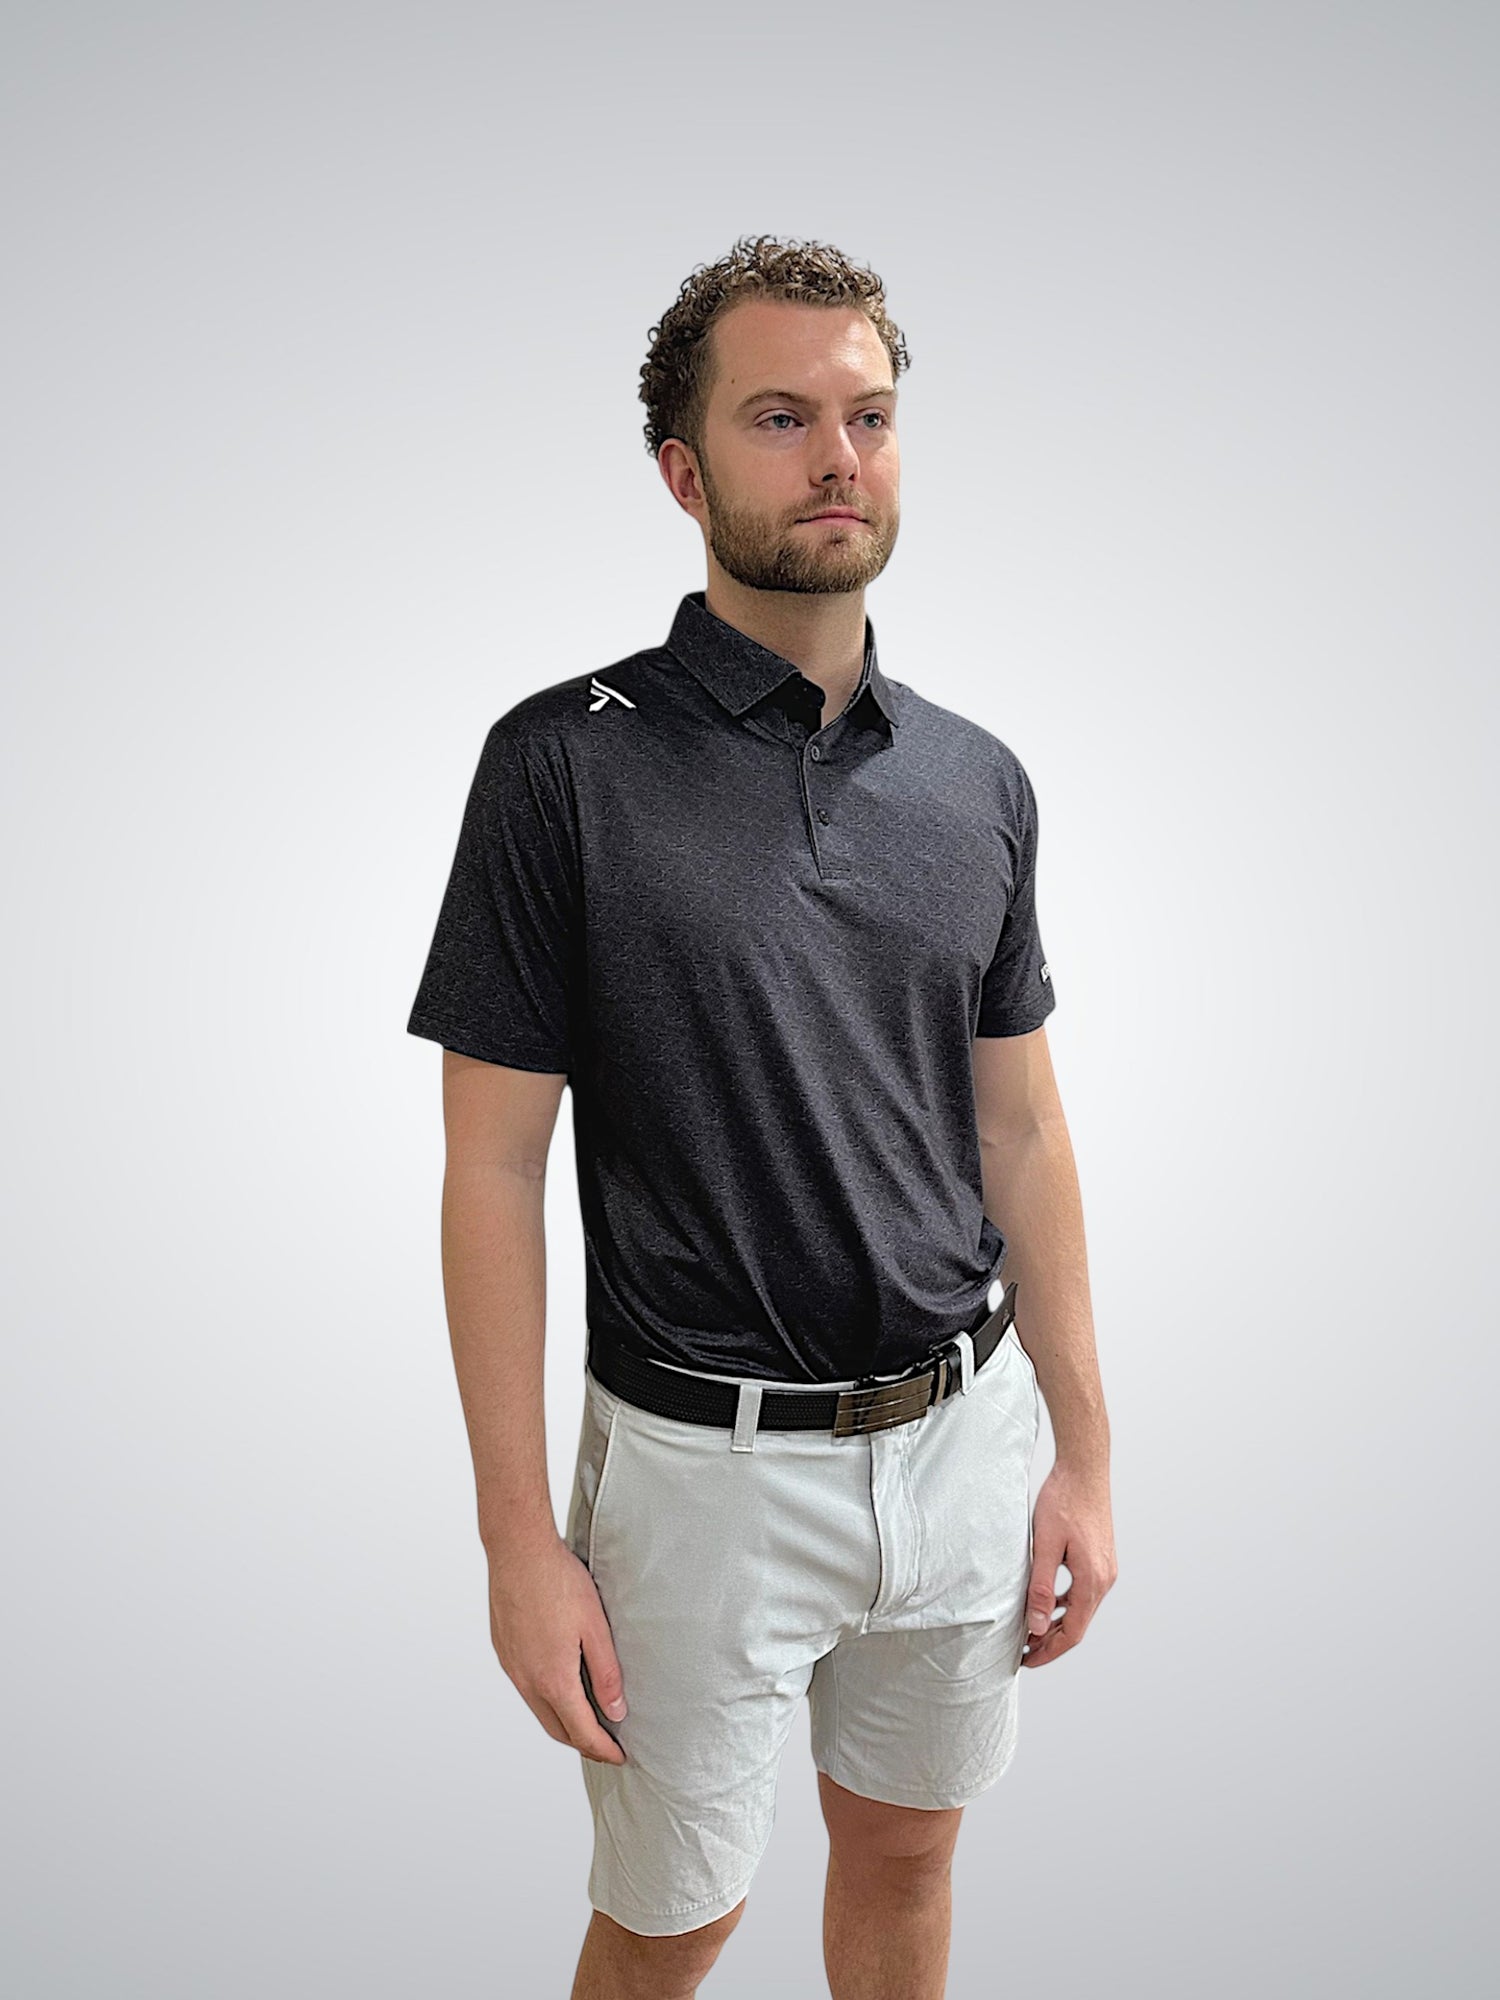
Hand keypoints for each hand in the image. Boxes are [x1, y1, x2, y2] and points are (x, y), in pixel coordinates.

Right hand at [487, 1534, 628, 1764]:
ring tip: (587, 1719)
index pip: (581, 1732)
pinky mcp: (503, 1651)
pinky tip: (560, 1685)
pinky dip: (546, 1700)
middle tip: (606, 1745)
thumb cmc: (558, 1582)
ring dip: (563, 1722)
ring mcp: (511, 1667)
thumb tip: (616, 1712)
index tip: (620, 1757)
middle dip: (583, 1743)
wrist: (517, 1551)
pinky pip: (526, 1688)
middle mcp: (527, 1681)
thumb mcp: (595, 1627)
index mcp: (553, 1679)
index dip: (603, 1750)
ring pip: (539, 1710)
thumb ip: (607, 1673)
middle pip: (557, 1730)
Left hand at [1022, 1463, 1116, 1667]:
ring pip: (1080, 1609)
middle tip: (1022, 1650)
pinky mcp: (1100, 1559)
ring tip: (1029, 1630)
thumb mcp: (1046, 1545)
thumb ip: (1040, 1587)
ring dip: (1056, 1623)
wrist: (1084, 1470)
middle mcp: (1104, 1579)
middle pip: (1078, 1625)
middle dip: (1050, 1641)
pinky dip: (1063, 1603)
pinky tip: (1044, 1601)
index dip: (1049, 1651)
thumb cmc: (1063, 1501)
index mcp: (1092, 1580)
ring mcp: (1105, 1569)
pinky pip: (1082, 1592)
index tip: (1026, 1660)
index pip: (1072, 1632)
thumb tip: (1035, 1626)